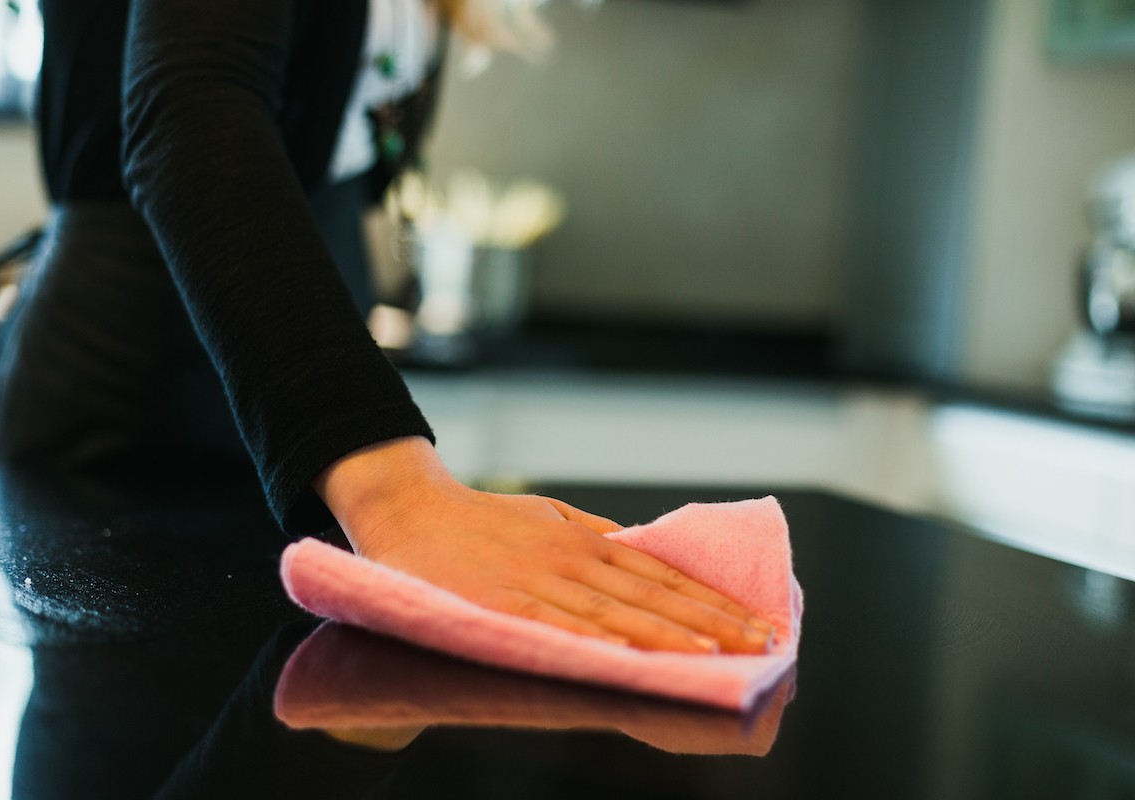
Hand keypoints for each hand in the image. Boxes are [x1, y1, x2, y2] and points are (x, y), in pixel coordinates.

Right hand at [312, 437, 772, 654]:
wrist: (409, 509)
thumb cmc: (481, 519)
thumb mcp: (547, 514)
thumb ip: (592, 536)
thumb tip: (642, 553)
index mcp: (583, 538)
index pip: (662, 572)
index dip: (710, 599)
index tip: (755, 619)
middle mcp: (570, 556)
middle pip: (650, 593)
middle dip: (708, 620)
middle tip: (760, 643)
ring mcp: (536, 580)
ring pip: (612, 609)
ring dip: (665, 632)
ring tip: (713, 654)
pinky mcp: (500, 602)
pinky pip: (554, 624)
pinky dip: (592, 639)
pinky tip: (628, 656)